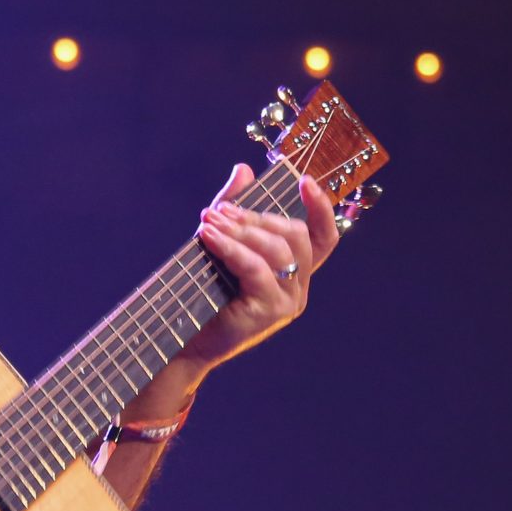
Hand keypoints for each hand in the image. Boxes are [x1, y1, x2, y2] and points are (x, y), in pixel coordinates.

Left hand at [175, 166, 340, 376]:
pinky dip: (231, 248)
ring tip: (210, 221)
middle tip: (221, 210)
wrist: (188, 340)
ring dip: (241, 230)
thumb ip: (235, 208)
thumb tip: (244, 170)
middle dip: (257, 217)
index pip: (323, 238)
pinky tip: (208, 236)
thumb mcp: (222, 243)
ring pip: (277, 250)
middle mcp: (299, 287)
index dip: (321, 208)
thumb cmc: (206, 292)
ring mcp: (288, 301)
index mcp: (295, 272)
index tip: (304, 180)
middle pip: (296, 236)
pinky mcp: (270, 311)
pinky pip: (256, 268)